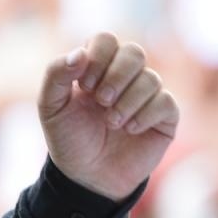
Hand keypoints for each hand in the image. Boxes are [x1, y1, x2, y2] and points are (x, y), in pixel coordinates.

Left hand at [39, 32, 178, 200]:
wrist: (87, 177)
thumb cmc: (69, 139)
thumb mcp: (51, 107)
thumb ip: (56, 74)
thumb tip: (80, 53)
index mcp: (98, 67)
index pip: (107, 40)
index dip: (98, 58)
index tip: (84, 85)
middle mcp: (126, 77)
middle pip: (134, 52)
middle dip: (117, 75)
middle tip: (101, 101)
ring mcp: (147, 96)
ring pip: (151, 78)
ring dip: (128, 101)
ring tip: (112, 123)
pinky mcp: (164, 118)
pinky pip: (166, 102)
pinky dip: (145, 115)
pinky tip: (130, 130)